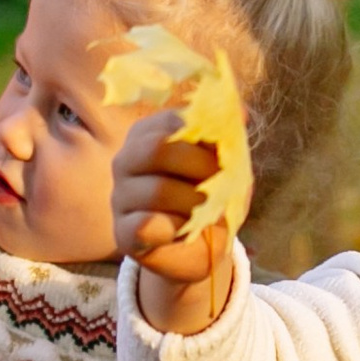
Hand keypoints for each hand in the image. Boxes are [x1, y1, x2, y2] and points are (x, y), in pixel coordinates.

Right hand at [111, 108, 238, 334]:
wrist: (204, 247)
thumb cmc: (212, 197)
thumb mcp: (227, 164)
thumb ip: (229, 137)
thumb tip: (239, 112)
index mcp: (149, 134)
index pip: (174, 120)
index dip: (208, 136)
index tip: (226, 154)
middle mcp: (126, 160)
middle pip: (157, 149)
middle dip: (200, 166)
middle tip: (220, 184)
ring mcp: (120, 197)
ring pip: (157, 190)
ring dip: (195, 203)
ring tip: (207, 212)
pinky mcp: (122, 233)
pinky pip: (146, 225)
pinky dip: (176, 229)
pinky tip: (185, 231)